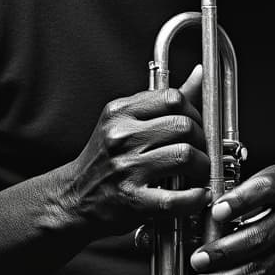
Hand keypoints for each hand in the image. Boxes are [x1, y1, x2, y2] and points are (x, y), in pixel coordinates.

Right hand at [66, 67, 210, 235]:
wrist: (72, 199)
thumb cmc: (103, 162)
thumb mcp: (125, 123)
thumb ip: (162, 102)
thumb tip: (200, 74)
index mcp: (120, 113)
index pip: (172, 98)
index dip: (195, 113)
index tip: (196, 127)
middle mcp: (121, 137)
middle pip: (183, 126)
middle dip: (202, 141)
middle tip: (201, 152)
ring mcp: (125, 168)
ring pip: (184, 156)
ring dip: (203, 167)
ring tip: (199, 174)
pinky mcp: (131, 200)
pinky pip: (174, 198)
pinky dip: (195, 198)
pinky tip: (197, 196)